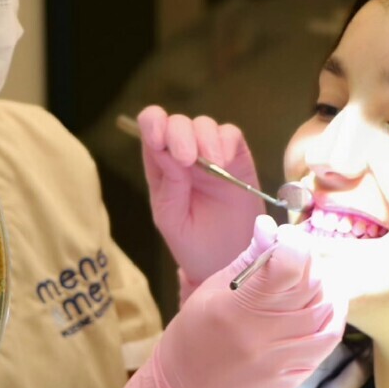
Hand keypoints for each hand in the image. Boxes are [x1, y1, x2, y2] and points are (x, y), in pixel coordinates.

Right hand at [105, 215, 346, 387]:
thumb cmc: (193, 334)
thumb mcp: (212, 289)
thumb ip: (248, 260)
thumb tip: (269, 229)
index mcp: (239, 308)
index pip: (288, 267)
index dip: (294, 243)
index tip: (288, 236)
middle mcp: (263, 335)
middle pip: (311, 288)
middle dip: (310, 263)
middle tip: (298, 257)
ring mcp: (280, 361)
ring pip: (326, 317)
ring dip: (328, 291)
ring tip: (317, 280)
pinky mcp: (291, 379)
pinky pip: (325, 346)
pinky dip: (330, 322)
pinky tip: (323, 309)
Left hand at [137, 106, 265, 290]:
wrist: (229, 264)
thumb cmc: (194, 245)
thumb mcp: (173, 220)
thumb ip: (169, 185)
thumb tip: (164, 149)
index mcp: (161, 168)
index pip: (150, 129)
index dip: (153, 125)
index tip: (159, 141)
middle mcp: (184, 155)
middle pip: (178, 123)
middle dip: (180, 134)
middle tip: (187, 159)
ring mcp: (212, 154)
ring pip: (204, 124)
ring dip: (205, 138)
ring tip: (213, 164)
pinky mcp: (237, 158)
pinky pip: (232, 135)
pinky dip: (227, 142)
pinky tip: (226, 162)